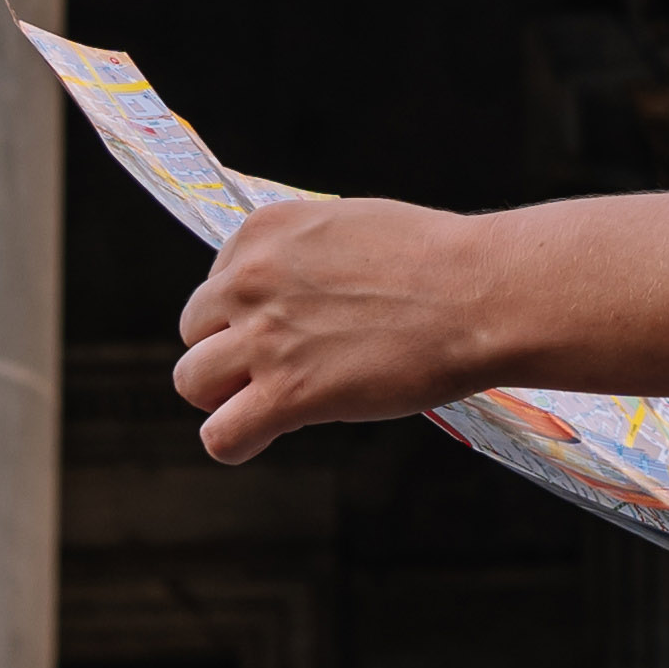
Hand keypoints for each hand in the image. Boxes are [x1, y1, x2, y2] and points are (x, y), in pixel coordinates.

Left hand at [172, 190, 484, 463]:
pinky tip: (261, 437)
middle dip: (228, 351)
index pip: (214, 283)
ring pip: (192, 382)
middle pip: (194, 331)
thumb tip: (288, 290)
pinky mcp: (286, 393)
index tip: (287, 326)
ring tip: (268, 402)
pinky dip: (234, 442)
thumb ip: (300, 256)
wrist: (476, 294)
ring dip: (224, 396)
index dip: (246, 312)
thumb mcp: (348, 225)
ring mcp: (263, 337)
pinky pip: (221, 435)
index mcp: (262, 231)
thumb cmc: (434, 260)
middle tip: (278, 367)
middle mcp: (249, 279)